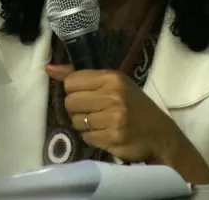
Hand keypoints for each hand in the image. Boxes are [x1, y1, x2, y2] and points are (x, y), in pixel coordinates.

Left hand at [45, 64, 183, 163]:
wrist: (160, 135)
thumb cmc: (135, 106)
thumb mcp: (114, 84)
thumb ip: (80, 76)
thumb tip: (48, 68)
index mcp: (112, 78)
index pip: (71, 81)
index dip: (74, 91)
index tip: (86, 95)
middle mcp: (112, 96)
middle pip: (70, 102)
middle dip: (78, 109)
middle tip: (94, 111)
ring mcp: (113, 118)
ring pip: (76, 122)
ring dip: (85, 125)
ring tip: (102, 123)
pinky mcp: (113, 138)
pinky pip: (86, 137)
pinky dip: (93, 137)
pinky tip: (106, 134)